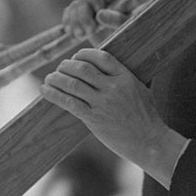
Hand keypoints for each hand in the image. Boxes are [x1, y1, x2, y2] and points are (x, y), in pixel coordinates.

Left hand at [40, 49, 186, 187]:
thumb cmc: (146, 116)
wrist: (150, 141)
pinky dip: (54, 95)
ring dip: (56, 78)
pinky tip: (45, 90)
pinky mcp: (94, 119)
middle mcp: (113, 87)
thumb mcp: (140, 89)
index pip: (101, 57)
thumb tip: (105, 67)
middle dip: (66, 65)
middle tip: (60, 68)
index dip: (84, 53)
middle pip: (82, 68)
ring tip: (49, 78)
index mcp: (126, 77)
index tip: (75, 56)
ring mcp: (103, 103)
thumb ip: (123, 77)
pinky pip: (69, 103)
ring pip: (72, 84)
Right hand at [62, 0, 125, 43]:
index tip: (99, 12)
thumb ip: (116, 19)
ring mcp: (87, 8)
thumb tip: (99, 15)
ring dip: (75, 23)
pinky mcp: (78, 18)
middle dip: (84, 17)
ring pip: (73, 9)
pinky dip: (68, 25)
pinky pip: (67, 16)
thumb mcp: (127, 25)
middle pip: (82, 0)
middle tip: (90, 32)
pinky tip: (73, 35)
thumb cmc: (131, 31)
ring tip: (81, 36)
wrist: (122, 46)